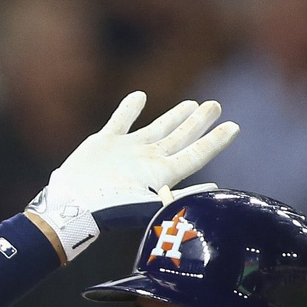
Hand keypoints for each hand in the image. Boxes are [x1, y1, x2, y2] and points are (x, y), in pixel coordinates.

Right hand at [26, 93, 237, 259]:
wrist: (72, 205)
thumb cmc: (111, 209)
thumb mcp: (150, 205)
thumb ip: (182, 196)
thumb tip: (215, 190)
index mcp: (161, 176)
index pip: (196, 155)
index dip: (216, 142)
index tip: (234, 127)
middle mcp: (148, 162)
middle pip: (181, 139)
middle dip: (199, 123)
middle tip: (216, 106)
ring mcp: (127, 151)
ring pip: (157, 128)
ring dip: (174, 116)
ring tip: (192, 104)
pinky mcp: (105, 142)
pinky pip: (121, 121)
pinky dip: (130, 109)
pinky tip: (140, 97)